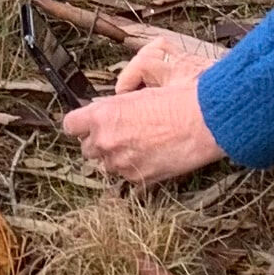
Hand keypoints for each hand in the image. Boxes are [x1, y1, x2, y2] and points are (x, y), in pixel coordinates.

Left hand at [66, 31, 230, 187]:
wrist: (203, 122)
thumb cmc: (176, 102)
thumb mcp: (137, 95)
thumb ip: (113, 109)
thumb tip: (103, 114)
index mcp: (103, 116)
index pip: (70, 125)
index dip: (80, 125)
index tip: (86, 125)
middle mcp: (106, 141)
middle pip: (87, 149)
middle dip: (99, 142)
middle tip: (120, 134)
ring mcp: (121, 163)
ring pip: (106, 165)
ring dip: (117, 158)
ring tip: (140, 146)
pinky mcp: (138, 179)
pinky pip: (127, 177)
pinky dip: (135, 170)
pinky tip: (152, 156)